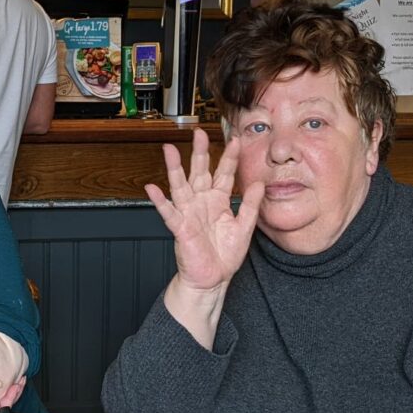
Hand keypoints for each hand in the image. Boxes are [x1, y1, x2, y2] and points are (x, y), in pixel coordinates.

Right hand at [149, 131, 263, 296]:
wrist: (213, 279)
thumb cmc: (225, 256)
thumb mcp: (245, 227)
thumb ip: (251, 204)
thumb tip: (260, 183)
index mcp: (218, 201)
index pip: (224, 174)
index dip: (230, 157)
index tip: (236, 140)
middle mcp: (202, 203)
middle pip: (200, 172)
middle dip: (200, 152)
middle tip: (199, 133)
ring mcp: (189, 214)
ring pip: (180, 186)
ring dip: (174, 168)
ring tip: (169, 149)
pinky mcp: (180, 228)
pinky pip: (169, 213)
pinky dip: (159, 201)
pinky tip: (152, 188)